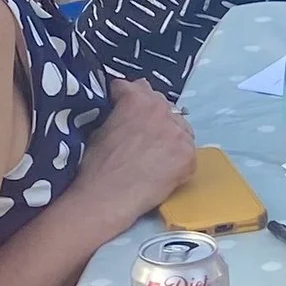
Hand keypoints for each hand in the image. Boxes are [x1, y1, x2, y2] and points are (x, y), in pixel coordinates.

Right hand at [68, 79, 198, 228]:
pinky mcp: (189, 155)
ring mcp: (178, 132)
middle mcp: (162, 109)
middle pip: (161, 103)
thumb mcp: (100, 128)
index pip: (135, 87)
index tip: (123, 109)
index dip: (125, 99)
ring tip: (154, 153)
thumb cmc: (96, 166)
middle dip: (151, 114)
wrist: (107, 198)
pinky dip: (177, 156)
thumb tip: (123, 113)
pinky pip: (186, 149)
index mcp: (136, 99)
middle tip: (141, 133)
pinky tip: (163, 168)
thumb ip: (118, 113)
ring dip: (168, 133)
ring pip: (178, 125)